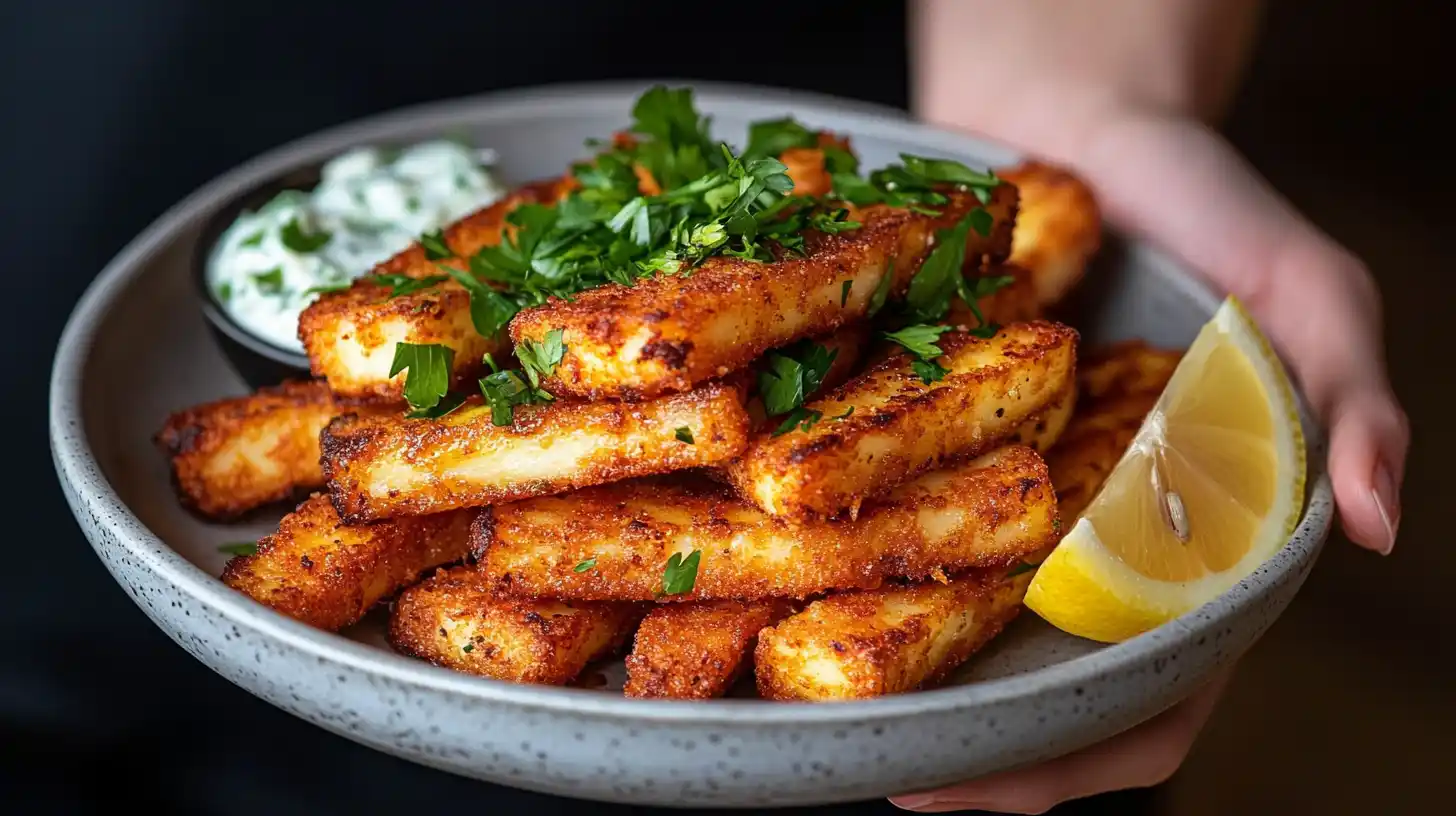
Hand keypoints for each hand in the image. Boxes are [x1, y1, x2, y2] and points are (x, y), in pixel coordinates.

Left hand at [889, 106, 1409, 811]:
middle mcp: (1098, 551)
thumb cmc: (1204, 209)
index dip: (1070, 764)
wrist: (1088, 132)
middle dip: (972, 755)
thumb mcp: (1303, 284)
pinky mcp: (951, 454)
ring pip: (964, 637)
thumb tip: (1376, 523)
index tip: (970, 784)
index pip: (1150, 703)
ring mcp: (1020, 508)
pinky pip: (908, 529)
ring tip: (826, 714)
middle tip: (882, 770)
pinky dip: (862, 572)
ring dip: (903, 688)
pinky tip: (797, 589)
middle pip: (1042, 698)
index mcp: (1194, 552)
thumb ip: (1348, 389)